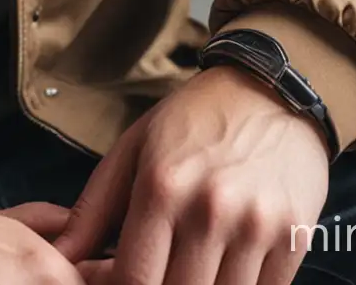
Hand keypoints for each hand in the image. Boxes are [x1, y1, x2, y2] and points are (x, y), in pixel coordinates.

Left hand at [52, 66, 329, 284]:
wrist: (269, 89)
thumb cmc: (194, 119)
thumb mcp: (134, 148)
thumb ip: (94, 208)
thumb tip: (61, 253)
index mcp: (162, 185)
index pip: (134, 281)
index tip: (117, 282)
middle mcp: (210, 209)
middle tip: (155, 273)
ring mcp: (255, 226)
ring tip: (189, 270)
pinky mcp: (294, 237)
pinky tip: (224, 272)